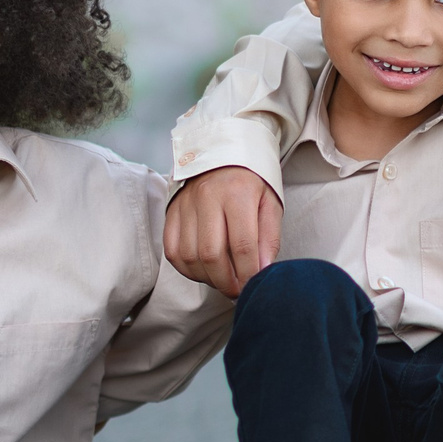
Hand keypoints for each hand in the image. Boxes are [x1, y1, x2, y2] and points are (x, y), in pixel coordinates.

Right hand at [161, 166, 282, 297]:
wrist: (222, 151)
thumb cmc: (251, 180)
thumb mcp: (270, 204)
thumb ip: (268, 238)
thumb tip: (262, 271)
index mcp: (238, 193)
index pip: (242, 245)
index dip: (248, 273)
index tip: (254, 286)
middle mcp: (207, 197)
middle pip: (211, 254)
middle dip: (226, 282)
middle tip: (237, 290)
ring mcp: (186, 204)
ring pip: (189, 256)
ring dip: (207, 277)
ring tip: (222, 279)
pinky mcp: (172, 211)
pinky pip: (172, 250)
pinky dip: (187, 268)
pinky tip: (203, 270)